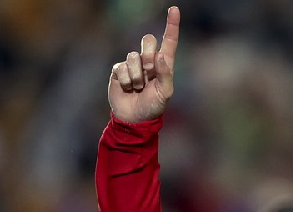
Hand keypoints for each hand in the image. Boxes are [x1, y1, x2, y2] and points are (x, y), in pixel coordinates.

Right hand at [108, 6, 179, 122]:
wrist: (134, 118)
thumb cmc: (153, 106)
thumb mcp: (165, 93)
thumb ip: (165, 73)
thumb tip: (160, 55)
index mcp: (164, 64)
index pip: (169, 41)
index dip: (171, 25)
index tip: (174, 9)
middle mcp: (149, 61)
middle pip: (148, 41)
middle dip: (148, 56)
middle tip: (148, 74)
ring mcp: (133, 65)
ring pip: (133, 56)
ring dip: (136, 76)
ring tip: (138, 88)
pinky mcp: (118, 70)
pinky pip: (120, 67)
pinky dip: (125, 81)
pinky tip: (127, 89)